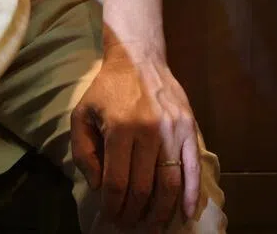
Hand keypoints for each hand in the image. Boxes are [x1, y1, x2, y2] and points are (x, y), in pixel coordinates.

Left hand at [71, 48, 201, 227]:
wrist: (138, 59)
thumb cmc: (107, 90)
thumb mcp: (82, 113)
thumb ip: (83, 150)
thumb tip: (98, 186)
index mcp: (119, 128)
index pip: (117, 181)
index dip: (113, 205)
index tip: (111, 216)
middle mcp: (147, 132)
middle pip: (144, 187)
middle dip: (135, 213)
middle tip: (129, 224)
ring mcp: (172, 132)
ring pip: (170, 184)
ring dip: (162, 212)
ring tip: (154, 225)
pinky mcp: (190, 130)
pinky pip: (193, 169)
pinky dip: (191, 195)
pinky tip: (186, 213)